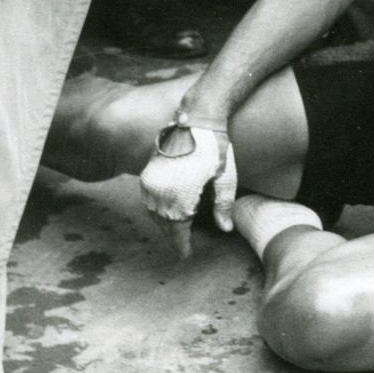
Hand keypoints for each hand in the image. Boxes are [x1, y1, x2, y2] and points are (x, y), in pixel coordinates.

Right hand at [140, 120, 237, 257]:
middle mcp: (161, 190)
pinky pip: (147, 198)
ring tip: (175, 231)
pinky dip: (155, 209)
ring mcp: (151, 180)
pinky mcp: (148, 170)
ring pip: (153, 212)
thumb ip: (224, 205)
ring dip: (163, 223)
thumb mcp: (225, 177)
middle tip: (181, 246)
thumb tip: (226, 229)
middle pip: (164, 223)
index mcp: (180, 196)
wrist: (196, 117)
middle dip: (172, 235)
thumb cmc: (215, 147)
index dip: (181, 244)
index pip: (177, 230)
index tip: (185, 255)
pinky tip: (165, 211)